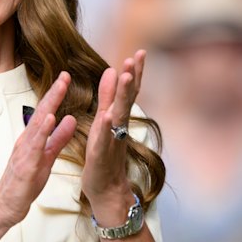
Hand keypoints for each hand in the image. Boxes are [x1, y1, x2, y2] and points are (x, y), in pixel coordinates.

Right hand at [0, 71, 76, 227]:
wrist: (6, 205)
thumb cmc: (24, 184)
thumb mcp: (47, 157)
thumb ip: (59, 139)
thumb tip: (70, 120)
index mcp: (32, 139)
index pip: (45, 112)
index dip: (56, 95)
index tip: (65, 78)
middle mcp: (26, 141)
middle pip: (41, 112)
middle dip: (53, 93)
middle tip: (64, 76)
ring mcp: (24, 152)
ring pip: (38, 124)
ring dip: (49, 105)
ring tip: (59, 89)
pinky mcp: (26, 165)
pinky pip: (35, 146)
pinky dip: (42, 131)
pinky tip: (50, 120)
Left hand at [81, 50, 144, 218]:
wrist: (105, 189)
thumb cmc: (104, 155)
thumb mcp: (103, 121)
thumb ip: (107, 97)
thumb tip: (112, 71)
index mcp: (117, 118)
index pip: (128, 92)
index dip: (134, 73)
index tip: (140, 52)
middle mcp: (118, 128)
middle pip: (127, 100)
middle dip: (132, 78)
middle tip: (135, 57)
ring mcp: (112, 141)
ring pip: (119, 116)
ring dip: (123, 96)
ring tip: (125, 77)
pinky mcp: (101, 155)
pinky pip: (105, 140)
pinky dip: (106, 128)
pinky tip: (107, 115)